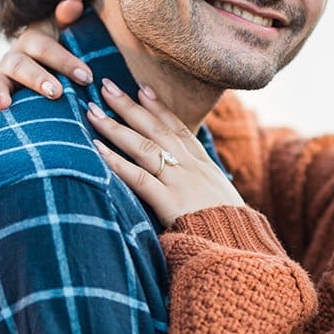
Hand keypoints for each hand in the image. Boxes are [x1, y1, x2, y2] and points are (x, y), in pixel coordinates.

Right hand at [0, 0, 89, 125]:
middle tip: (57, 92)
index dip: (65, 61)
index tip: (87, 76)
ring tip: (2, 105)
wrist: (42, 64)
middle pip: (21, 66)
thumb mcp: (64, 30)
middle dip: (38, 78)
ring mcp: (1, 78)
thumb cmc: (59, 48)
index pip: (46, 48)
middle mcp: (13, 59)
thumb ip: (68, 17)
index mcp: (31, 41)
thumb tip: (74, 1)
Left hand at [88, 81, 246, 225]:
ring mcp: (181, 183)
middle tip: (107, 86)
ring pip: (145, 147)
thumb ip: (204, 187)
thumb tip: (191, 183)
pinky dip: (117, 162)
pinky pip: (139, 178)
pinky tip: (97, 149)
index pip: (179, 129)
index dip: (159, 108)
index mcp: (205, 166)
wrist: (240, 247)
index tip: (142, 88)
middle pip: (157, 130)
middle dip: (130, 106)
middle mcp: (192, 167)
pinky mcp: (170, 203)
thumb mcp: (222, 199)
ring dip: (116, 127)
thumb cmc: (231, 230)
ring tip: (93, 111)